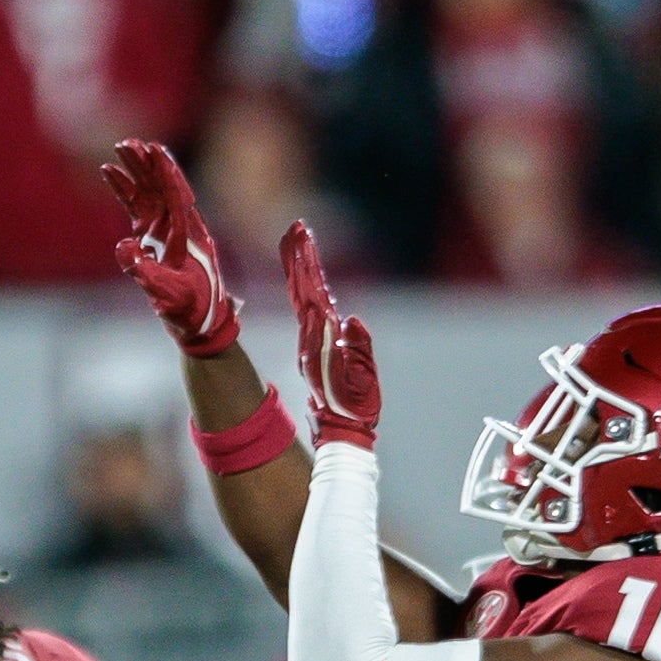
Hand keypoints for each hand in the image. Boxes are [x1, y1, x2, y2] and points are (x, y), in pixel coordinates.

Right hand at [104, 138, 238, 355]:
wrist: (201, 322)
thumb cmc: (192, 310)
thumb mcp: (170, 295)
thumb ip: (146, 273)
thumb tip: (124, 247)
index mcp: (189, 234)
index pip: (176, 196)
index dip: (165, 173)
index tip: (154, 150)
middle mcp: (180, 225)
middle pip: (162, 185)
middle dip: (146, 164)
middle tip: (128, 143)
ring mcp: (167, 229)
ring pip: (150, 191)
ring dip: (136, 170)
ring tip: (120, 148)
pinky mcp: (155, 236)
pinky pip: (139, 207)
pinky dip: (127, 190)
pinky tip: (112, 175)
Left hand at [282, 223, 377, 448]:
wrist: (340, 432)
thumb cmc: (356, 409)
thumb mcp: (365, 380)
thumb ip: (360, 349)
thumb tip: (351, 319)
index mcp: (324, 340)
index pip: (313, 293)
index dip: (308, 265)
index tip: (302, 238)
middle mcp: (313, 337)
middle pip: (303, 289)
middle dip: (300, 257)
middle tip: (296, 228)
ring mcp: (311, 342)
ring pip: (302, 297)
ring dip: (299, 268)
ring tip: (296, 242)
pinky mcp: (314, 347)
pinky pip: (307, 311)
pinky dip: (304, 289)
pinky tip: (304, 276)